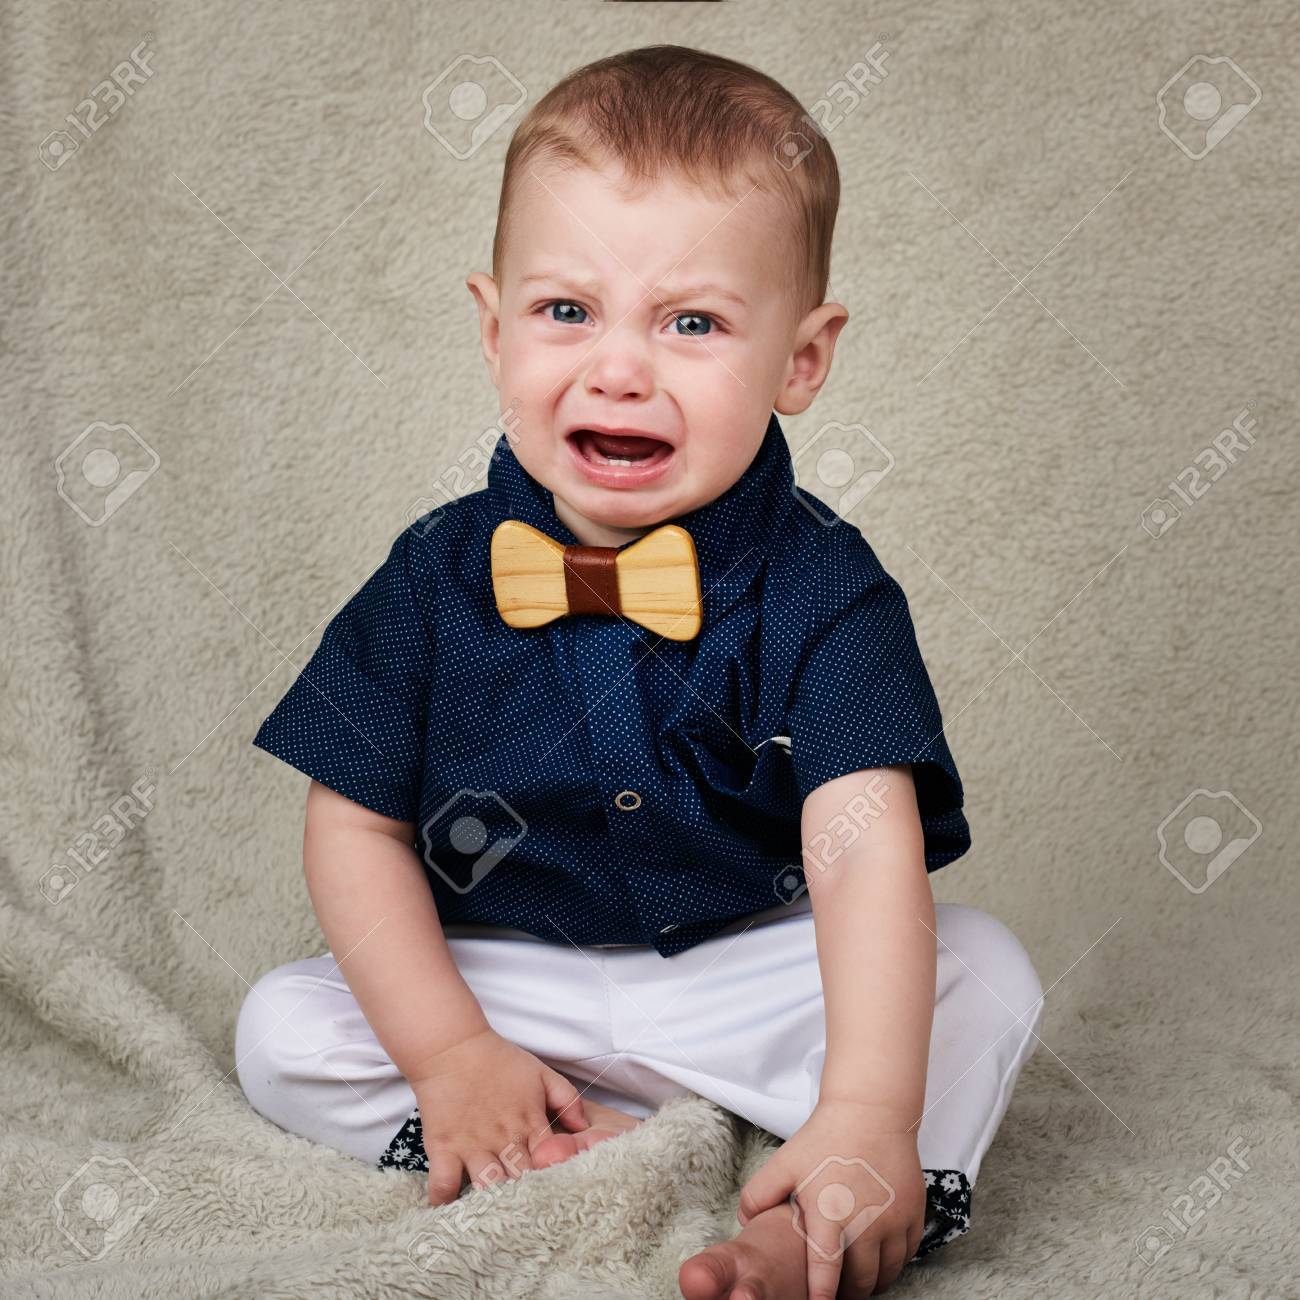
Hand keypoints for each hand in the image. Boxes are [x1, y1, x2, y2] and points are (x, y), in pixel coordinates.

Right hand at [407, 1026, 590, 1204]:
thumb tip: (585, 1128)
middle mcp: (504, 1139)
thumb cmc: (498, 1061)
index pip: (552, 1161)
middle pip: (523, 1180)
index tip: (562, 1195)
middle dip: (530, 1200)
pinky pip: (444, 1184)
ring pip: (489, 1186)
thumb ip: (567, 1099)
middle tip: (533, 1216)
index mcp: (530, 1123)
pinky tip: (451, 1214)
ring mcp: (473, 1146)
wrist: (453, 1048)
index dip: (558, 1179)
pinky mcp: (444, 1147)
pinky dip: (446, 1202)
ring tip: (499, 1221)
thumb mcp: (541, 1074)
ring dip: (494, 1204)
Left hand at [737, 1100, 925, 1297]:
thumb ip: (758, 1194)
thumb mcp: (785, 1163)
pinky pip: (907, 1255)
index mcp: (829, 1215)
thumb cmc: (825, 1139)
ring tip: (856, 1279)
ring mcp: (894, 1221)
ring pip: (886, 1274)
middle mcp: (866, 1224)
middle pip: (860, 1283)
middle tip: (835, 1293)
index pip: (825, 1275)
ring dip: (872, 1282)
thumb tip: (744, 1223)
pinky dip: (893, 1264)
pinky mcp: (914, 1214)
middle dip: (847, 1294)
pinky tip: (879, 1257)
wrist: (871, 1113)